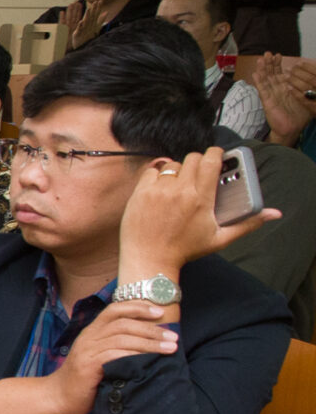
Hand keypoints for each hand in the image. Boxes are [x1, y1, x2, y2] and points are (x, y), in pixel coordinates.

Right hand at [46, 301, 182, 413]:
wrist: (59, 396)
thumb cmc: (85, 379)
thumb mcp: (99, 356)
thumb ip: (116, 346)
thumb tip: (149, 342)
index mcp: (92, 331)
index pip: (114, 310)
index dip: (137, 307)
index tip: (159, 312)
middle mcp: (89, 337)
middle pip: (123, 323)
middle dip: (152, 329)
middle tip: (173, 337)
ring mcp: (87, 350)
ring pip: (123, 338)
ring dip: (150, 342)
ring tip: (170, 348)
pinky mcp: (88, 365)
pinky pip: (115, 355)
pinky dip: (135, 355)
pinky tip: (150, 360)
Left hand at [118, 150, 273, 281]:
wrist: (149, 260)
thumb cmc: (185, 250)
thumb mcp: (220, 238)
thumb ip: (248, 223)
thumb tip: (273, 214)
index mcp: (201, 199)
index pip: (211, 161)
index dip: (216, 153)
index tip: (217, 155)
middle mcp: (179, 191)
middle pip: (192, 159)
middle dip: (198, 162)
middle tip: (199, 172)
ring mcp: (158, 190)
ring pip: (172, 165)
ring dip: (178, 171)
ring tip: (180, 184)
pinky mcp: (140, 193)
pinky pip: (151, 171)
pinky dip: (157, 175)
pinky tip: (161, 187)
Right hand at [247, 56, 315, 147]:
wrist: (292, 129)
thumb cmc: (299, 116)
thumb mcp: (306, 99)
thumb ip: (306, 89)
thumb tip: (312, 80)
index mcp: (285, 88)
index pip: (280, 73)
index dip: (278, 64)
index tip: (278, 55)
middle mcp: (277, 90)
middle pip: (271, 74)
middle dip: (269, 64)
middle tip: (267, 53)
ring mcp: (271, 95)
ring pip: (266, 79)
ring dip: (262, 69)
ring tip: (260, 59)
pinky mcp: (267, 101)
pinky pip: (262, 90)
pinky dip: (259, 81)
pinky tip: (256, 73)